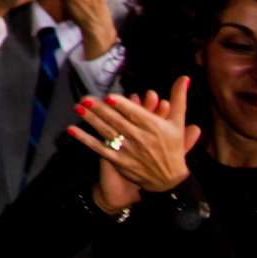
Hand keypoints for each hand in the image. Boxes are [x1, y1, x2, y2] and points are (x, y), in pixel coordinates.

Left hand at [70, 80, 199, 199]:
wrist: (169, 180)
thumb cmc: (173, 146)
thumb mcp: (177, 123)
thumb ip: (178, 99)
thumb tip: (184, 78)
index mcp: (154, 127)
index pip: (135, 114)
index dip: (122, 106)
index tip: (109, 96)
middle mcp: (140, 138)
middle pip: (117, 121)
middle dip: (100, 109)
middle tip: (85, 98)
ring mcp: (129, 150)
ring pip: (107, 132)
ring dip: (91, 120)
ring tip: (78, 107)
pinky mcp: (119, 161)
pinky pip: (99, 148)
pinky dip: (85, 139)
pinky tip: (72, 129)